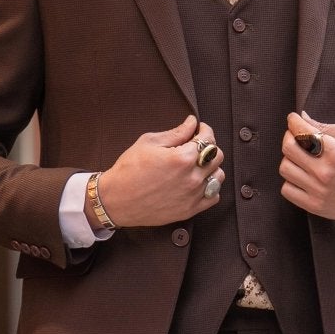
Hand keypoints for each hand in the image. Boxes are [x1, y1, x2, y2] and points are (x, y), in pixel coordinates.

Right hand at [98, 114, 225, 227]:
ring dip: (211, 168)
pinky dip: (210, 188)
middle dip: (208, 147)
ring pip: (218, 176)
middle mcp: (192, 178)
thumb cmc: (129, 169)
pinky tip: (197, 183)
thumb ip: (176, 132)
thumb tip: (192, 123)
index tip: (199, 129)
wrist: (116, 200)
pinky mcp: (190, 210)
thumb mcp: (149, 142)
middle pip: (217, 156)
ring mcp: (193, 196)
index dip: (205, 130)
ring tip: (196, 166)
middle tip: (196, 146)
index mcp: (183, 158)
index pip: (208, 138)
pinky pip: (213, 196)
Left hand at [280, 111, 334, 220]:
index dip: (294, 121)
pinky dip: (291, 180)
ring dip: (290, 159)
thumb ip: (327, 127)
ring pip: (285, 168)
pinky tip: (303, 176)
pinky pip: (287, 189)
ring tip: (302, 158)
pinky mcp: (314, 206)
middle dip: (290, 137)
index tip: (294, 119)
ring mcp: (318, 191)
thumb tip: (302, 118)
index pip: (301, 131)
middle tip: (296, 136)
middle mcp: (325, 172)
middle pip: (288, 148)